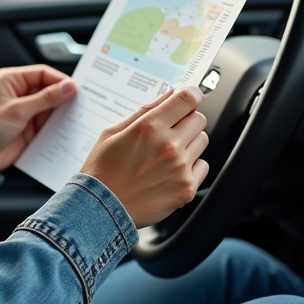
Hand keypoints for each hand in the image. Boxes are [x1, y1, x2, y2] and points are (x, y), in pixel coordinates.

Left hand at [0, 65, 75, 172]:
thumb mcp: (17, 110)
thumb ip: (45, 98)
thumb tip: (69, 86)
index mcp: (12, 80)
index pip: (43, 73)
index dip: (60, 80)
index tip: (77, 89)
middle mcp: (20, 93)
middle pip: (50, 89)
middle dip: (65, 97)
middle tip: (83, 103)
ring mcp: (26, 111)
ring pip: (52, 107)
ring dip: (63, 113)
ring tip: (79, 118)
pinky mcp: (30, 127)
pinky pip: (49, 124)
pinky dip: (59, 126)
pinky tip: (69, 130)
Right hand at [79, 86, 209, 227]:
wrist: (100, 209)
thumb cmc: (103, 170)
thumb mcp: (113, 132)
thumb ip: (144, 111)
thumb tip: (167, 96)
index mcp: (149, 127)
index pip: (188, 98)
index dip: (190, 94)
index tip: (187, 97)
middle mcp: (168, 145)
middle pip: (199, 118)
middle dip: (187, 119)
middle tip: (171, 129)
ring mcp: (180, 168)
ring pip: (202, 141)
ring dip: (189, 142)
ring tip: (167, 153)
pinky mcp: (186, 188)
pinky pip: (202, 166)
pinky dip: (191, 166)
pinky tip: (170, 171)